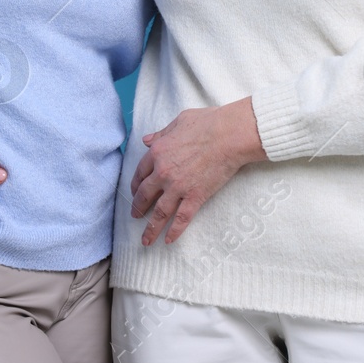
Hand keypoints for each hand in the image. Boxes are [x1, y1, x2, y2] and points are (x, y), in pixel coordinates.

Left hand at [130, 98, 265, 245]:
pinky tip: (168, 241)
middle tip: (135, 216)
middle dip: (138, 208)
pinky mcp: (195, 197)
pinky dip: (174, 231)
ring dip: (151, 228)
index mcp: (158, 152)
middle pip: (145, 195)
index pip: (140, 172)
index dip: (136, 184)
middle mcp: (163, 172)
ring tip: (145, 240)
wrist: (229, 135)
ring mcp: (178, 186)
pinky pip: (181, 218)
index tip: (135, 192)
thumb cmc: (208, 123)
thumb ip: (160, 134)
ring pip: (160, 212)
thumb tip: (145, 140)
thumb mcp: (179, 122)